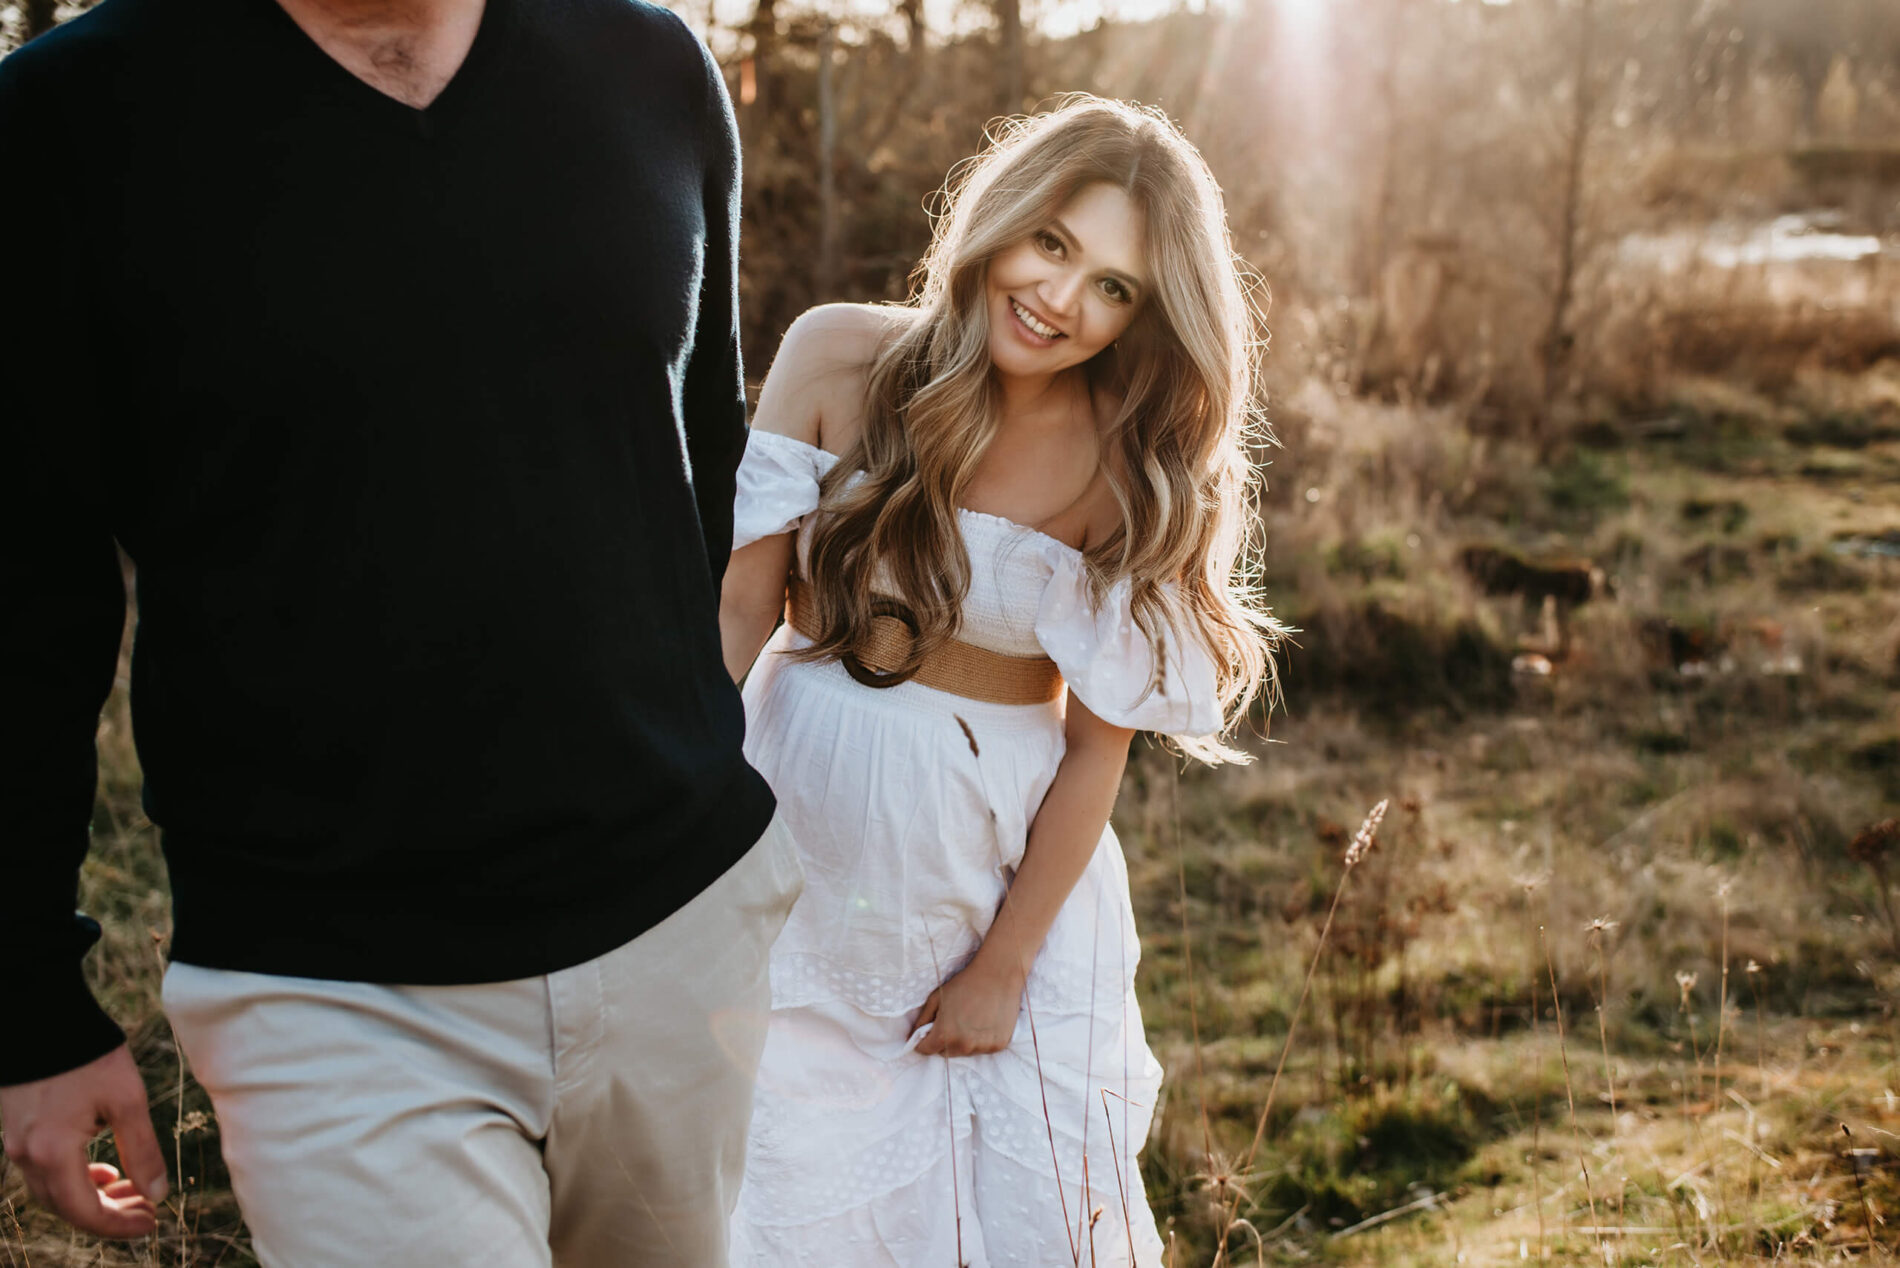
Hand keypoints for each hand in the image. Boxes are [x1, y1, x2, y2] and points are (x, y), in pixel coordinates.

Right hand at [0, 1045, 166, 1237]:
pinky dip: (74, 1178)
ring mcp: (15, 1143)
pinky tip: (102, 1168)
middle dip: (108, 1213)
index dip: (119, 1225)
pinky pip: (43, 1170)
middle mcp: (26, 1155)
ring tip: (131, 1188)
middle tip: (147, 1209)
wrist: (38, 1014)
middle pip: (66, 1207)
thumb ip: (141, 1149)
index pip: (84, 1212)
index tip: (152, 1221)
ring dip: (92, 1196)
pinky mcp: (16, 1129)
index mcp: (52, 1153)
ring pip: (53, 1190)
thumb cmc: (87, 1054)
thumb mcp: (126, 1100)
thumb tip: (157, 1193)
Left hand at [911, 960, 1024, 1056]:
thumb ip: (922, 1020)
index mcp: (944, 1036)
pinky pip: (983, 1048)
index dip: (924, 1041)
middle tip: (952, 1022)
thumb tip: (914, 1036)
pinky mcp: (998, 1045)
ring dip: (964, 1042)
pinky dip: (981, 1040)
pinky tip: (984, 1022)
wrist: (997, 975)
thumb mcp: (936, 998)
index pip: (926, 1050)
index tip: (929, 1032)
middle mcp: (963, 1046)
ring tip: (970, 1020)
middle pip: (945, 1053)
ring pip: (965, 1051)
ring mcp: (982, 1047)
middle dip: (944, 1041)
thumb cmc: (964, 984)